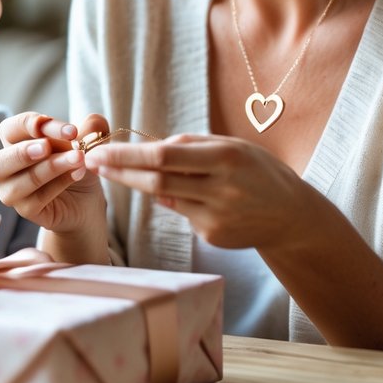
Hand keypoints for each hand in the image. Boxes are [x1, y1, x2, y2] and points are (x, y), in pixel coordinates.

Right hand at [0, 111, 105, 234]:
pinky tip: (78, 174)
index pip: (11, 129)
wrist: (87, 197)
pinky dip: (59, 184)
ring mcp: (12, 192)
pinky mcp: (26, 210)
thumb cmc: (76, 163)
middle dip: (22, 152)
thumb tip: (94, 121)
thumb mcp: (87, 141)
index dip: (33, 125)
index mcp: (12, 142)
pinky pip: (36, 199)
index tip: (69, 129)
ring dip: (50, 167)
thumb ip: (91, 128)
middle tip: (47, 146)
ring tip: (77, 158)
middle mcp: (5, 168)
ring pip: (20, 181)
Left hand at [82, 133, 304, 250]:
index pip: (163, 157)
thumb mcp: (232, 146)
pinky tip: (198, 195)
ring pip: (166, 198)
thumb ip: (191, 146)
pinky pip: (183, 213)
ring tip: (126, 172)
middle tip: (91, 162)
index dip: (127, 156)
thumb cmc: (257, 170)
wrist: (291, 215)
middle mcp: (220, 189)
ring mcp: (216, 217)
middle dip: (120, 172)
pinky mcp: (212, 236)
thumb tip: (151, 151)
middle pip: (156, 182)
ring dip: (142, 184)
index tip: (100, 152)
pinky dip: (179, 200)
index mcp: (225, 158)